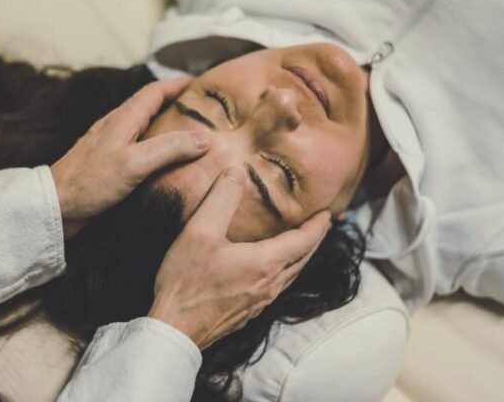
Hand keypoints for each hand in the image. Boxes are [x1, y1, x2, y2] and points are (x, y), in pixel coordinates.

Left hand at [50, 77, 208, 237]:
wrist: (54, 206)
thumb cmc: (89, 182)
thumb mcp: (134, 163)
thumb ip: (169, 148)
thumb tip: (204, 138)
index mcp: (123, 119)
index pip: (155, 91)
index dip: (178, 84)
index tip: (200, 83)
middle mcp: (116, 126)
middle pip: (150, 106)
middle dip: (175, 102)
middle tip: (200, 109)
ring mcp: (110, 144)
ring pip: (144, 126)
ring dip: (165, 124)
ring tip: (189, 133)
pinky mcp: (108, 163)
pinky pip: (137, 146)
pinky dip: (155, 145)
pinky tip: (163, 161)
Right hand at [148, 167, 330, 349]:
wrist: (174, 329)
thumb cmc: (186, 281)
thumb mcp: (200, 231)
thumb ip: (221, 198)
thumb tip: (237, 172)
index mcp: (265, 263)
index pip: (304, 241)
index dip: (318, 226)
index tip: (329, 213)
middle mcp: (269, 284)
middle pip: (303, 260)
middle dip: (315, 240)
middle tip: (323, 225)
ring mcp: (259, 302)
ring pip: (291, 276)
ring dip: (301, 258)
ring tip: (302, 245)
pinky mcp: (246, 313)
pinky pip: (277, 288)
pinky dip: (285, 272)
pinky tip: (272, 271)